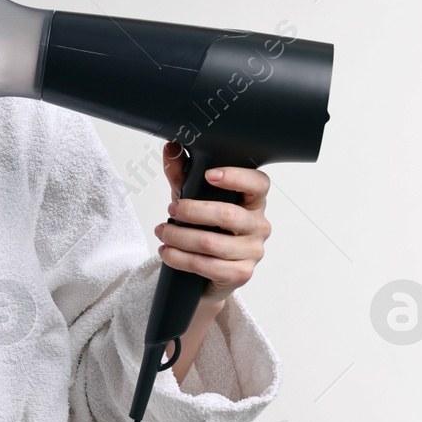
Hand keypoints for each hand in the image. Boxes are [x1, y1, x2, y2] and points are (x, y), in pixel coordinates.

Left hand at [154, 141, 271, 305]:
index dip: (236, 177)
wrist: (206, 272)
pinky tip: (167, 253)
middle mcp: (259, 225)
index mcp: (253, 201)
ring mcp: (253, 251)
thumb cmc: (205, 228)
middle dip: (192, 211)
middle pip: (228, 215)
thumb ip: (182, 173)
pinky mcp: (241, 273)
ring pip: (212, 242)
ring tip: (162, 232)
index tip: (209, 175)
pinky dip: (180, 258)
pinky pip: (207, 266)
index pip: (258, 184)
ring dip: (179, 237)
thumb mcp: (192, 198)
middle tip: (171, 209)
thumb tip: (171, 147)